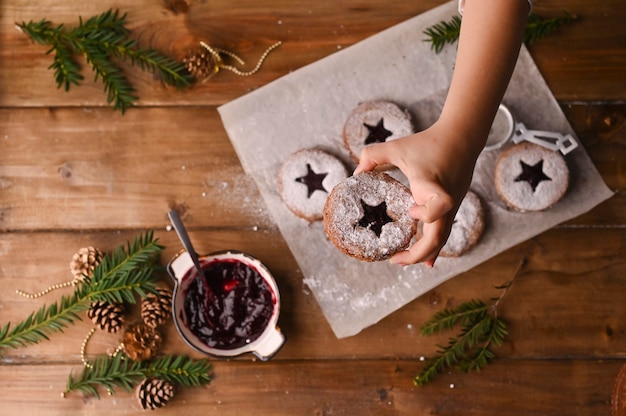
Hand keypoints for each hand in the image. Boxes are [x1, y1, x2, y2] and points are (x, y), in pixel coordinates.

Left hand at [354, 120, 478, 266]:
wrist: (462, 138)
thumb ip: (373, 156)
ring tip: (402, 261)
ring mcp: (452, 207)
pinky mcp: (454, 207)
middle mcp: (446, 201)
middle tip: (394, 260)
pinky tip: (425, 259)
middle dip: (416, 254)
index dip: (425, 214)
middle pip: (439, 237)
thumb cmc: (429, 142)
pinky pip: (444, 231)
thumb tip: (356, 174)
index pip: (439, 207)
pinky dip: (433, 246)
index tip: (410, 212)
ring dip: (424, 254)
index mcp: (433, 187)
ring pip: (442, 239)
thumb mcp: (397, 146)